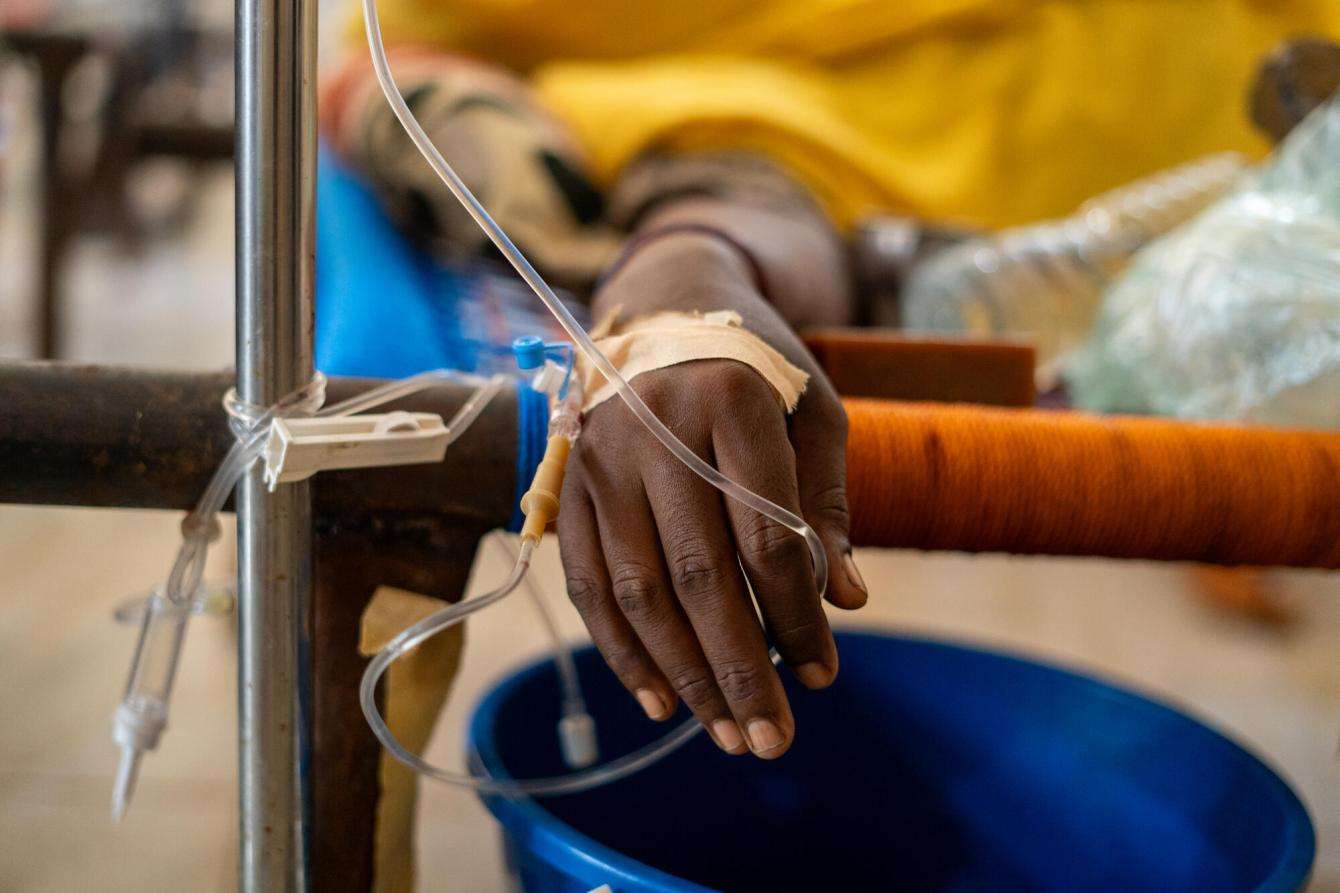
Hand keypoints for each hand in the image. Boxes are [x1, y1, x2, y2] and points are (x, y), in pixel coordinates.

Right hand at [557, 233, 866, 759]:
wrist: (668, 307)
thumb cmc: (758, 368)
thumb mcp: (814, 414)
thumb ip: (826, 506)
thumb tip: (846, 601)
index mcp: (732, 401)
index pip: (767, 535)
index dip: (797, 616)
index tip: (825, 675)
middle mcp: (655, 428)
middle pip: (699, 575)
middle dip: (740, 669)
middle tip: (771, 738)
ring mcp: (600, 457)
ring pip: (638, 590)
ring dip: (682, 674)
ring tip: (724, 731)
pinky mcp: (566, 484)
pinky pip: (586, 583)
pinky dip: (620, 648)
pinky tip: (656, 699)